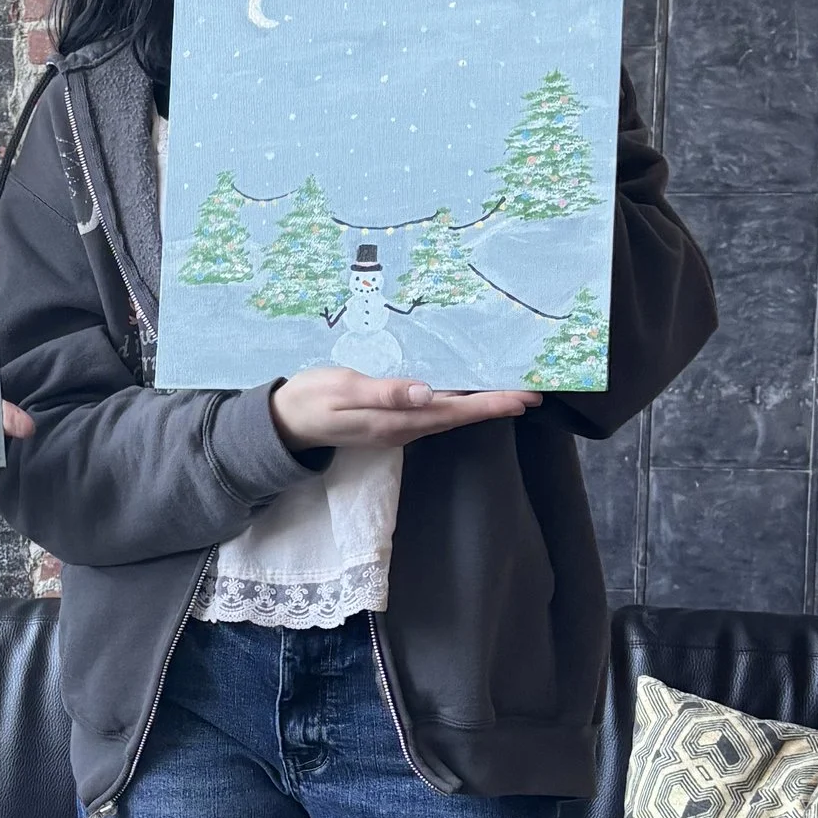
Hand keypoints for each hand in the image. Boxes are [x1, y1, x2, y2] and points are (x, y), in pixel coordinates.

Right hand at [269, 367, 533, 449]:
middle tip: (533, 394)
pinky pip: (433, 413)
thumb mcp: (343, 389)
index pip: (453, 412)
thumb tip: (427, 393)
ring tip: (510, 393)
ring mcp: (398, 427)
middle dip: (495, 406)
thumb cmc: (311, 400)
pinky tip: (466, 393)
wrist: (284, 423)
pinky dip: (457, 403)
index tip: (523, 399)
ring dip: (480, 406)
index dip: (490, 405)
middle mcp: (404, 427)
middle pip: (458, 416)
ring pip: (449, 416)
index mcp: (397, 420)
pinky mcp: (391, 421)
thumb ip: (384, 392)